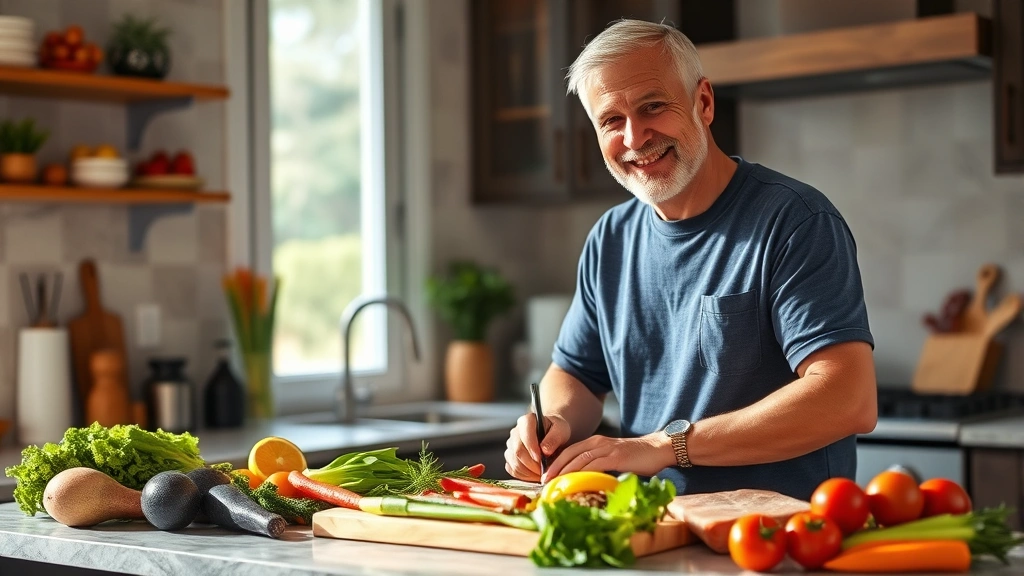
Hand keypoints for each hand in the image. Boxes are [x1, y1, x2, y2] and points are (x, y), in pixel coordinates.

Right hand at [504, 412, 570, 481]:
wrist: (551, 436)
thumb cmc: (556, 431)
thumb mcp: (561, 430)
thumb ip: (554, 438)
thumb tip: (545, 450)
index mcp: (526, 421)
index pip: (524, 435)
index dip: (532, 449)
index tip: (542, 459)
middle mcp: (515, 433)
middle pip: (518, 452)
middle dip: (532, 464)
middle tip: (545, 471)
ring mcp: (511, 446)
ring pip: (514, 463)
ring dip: (529, 472)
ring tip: (543, 473)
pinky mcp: (510, 458)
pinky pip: (513, 470)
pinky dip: (525, 476)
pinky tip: (535, 474)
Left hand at [542, 433, 675, 481]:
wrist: (657, 449)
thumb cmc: (636, 457)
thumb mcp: (612, 458)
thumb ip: (598, 464)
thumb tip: (583, 480)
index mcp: (595, 442)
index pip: (569, 451)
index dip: (555, 463)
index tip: (546, 476)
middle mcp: (598, 443)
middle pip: (569, 454)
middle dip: (554, 468)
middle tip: (544, 482)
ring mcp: (606, 449)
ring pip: (579, 459)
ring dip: (564, 472)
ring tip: (554, 484)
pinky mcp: (615, 457)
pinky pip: (594, 465)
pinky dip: (582, 474)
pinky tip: (575, 483)